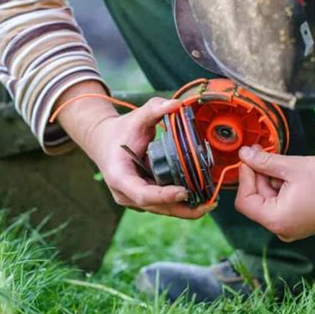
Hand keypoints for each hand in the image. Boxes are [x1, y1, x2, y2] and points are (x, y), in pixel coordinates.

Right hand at [55, 82, 214, 218]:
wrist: (104, 141)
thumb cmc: (120, 130)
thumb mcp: (136, 117)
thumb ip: (155, 109)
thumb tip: (178, 104)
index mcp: (119, 176)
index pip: (142, 194)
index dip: (164, 196)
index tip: (184, 192)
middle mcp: (125, 193)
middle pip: (156, 207)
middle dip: (183, 209)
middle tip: (209, 204)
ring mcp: (133, 199)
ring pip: (162, 209)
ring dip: (186, 209)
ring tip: (210, 203)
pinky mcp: (143, 199)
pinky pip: (163, 205)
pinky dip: (181, 203)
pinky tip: (201, 199)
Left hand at [235, 145, 314, 241]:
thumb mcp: (292, 167)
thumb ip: (264, 161)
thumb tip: (243, 154)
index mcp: (276, 220)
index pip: (244, 200)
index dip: (244, 176)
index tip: (248, 157)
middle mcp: (281, 229)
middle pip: (256, 199)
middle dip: (257, 174)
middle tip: (259, 150)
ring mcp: (290, 227)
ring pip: (268, 199)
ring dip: (269, 178)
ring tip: (277, 158)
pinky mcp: (299, 221)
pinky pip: (280, 203)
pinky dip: (280, 186)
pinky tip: (287, 171)